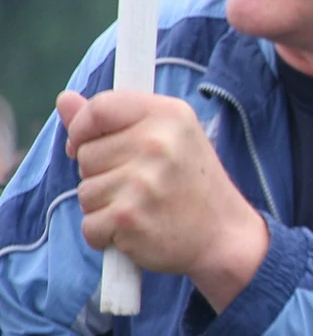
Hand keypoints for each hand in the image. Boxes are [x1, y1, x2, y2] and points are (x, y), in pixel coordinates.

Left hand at [58, 90, 267, 310]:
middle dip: (102, 173)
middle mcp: (158, 144)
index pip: (99, 108)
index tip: (90, 144)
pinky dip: (106, 234)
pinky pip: (89, 224)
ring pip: (85, 191)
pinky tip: (137, 230)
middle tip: (141, 185)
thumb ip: (114, 119)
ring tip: (143, 208)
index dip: (83, 128)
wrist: (225, 236)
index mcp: (170, 115)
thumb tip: (65, 99)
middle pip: (86, 153)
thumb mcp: (168, 138)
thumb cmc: (192, 184)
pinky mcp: (130, 218)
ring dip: (105, 206)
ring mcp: (143, 182)